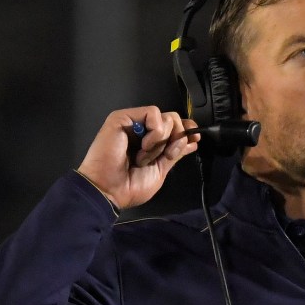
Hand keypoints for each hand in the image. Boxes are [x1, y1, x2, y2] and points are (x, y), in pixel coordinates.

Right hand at [77, 107, 199, 209]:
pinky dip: (155, 133)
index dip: (187, 130)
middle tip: (164, 157)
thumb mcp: (160, 170)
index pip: (174, 126)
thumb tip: (192, 141)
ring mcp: (133, 122)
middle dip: (176, 140)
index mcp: (151, 142)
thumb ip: (175, 153)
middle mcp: (142, 130)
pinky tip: (143, 146)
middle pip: (174, 119)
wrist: (109, 190)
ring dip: (161, 142)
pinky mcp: (123, 117)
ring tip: (144, 156)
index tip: (195, 139)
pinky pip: (153, 113)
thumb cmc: (130, 186)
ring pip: (166, 117)